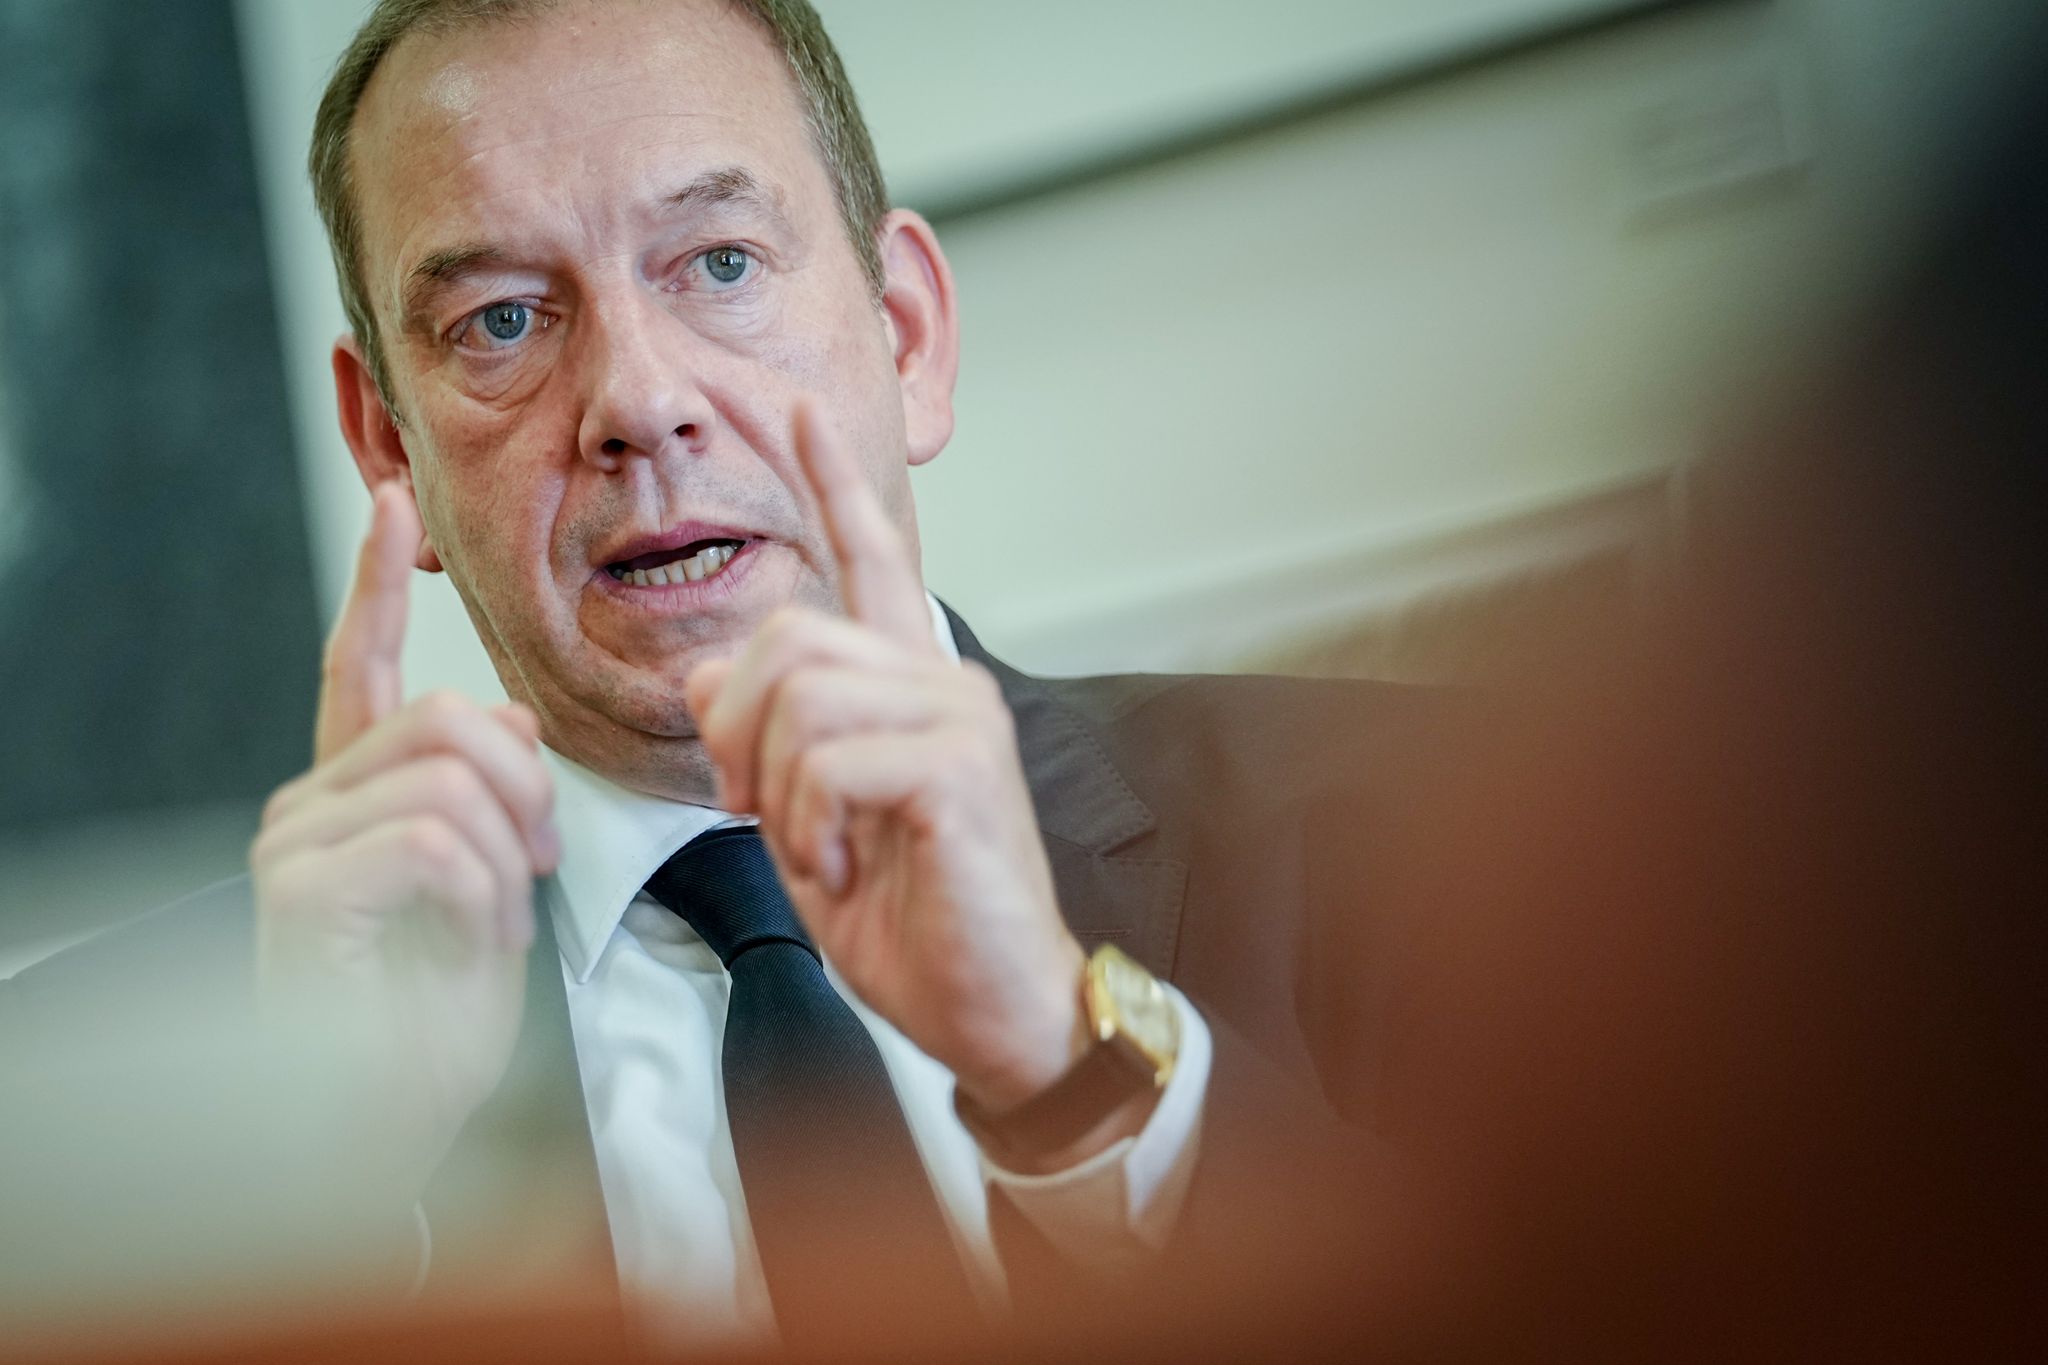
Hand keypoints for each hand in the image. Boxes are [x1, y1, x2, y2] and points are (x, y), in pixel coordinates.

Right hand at [250, 484, 558, 1200]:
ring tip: (493, 925)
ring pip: (455, 773)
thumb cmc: (433, 1020)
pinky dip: (483, 893)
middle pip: (454, 718)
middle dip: (530, 792)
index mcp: (357, 795)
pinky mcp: (301, 884)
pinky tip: (466, 943)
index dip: (377, 584)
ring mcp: (297, 839)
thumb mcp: (495, 892)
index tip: (390, 504)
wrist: (390, 1122)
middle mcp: (312, 801)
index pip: (363, 666)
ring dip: (510, 858)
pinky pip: (436, 837)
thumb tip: (505, 718)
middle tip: (538, 869)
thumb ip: (494, 800)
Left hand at [686, 404, 1092, 1123]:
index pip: (869, 555)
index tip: (795, 409)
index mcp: (906, 683)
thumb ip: (762, 742)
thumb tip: (708, 670)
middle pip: (789, 633)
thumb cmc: (914, 917)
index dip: (828, 481)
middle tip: (752, 809)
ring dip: (778, 792)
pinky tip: (848, 865)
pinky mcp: (961, 767)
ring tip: (820, 850)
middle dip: (736, 729)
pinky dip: (812, 825)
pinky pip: (832, 757)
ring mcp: (958, 717)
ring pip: (802, 695)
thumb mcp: (806, 822)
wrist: (994, 1008)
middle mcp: (940, 680)